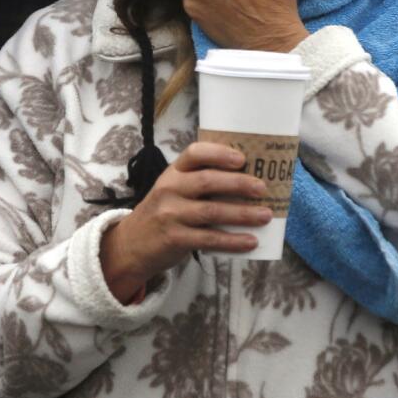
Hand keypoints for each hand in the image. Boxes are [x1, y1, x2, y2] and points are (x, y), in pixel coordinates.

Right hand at [98, 142, 272, 302]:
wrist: (131, 243)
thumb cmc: (163, 212)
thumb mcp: (173, 189)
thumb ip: (199, 182)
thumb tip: (249, 180)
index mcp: (173, 172)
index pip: (194, 153)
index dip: (219, 153)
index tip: (242, 159)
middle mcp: (169, 189)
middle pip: (208, 182)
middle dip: (239, 184)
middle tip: (263, 188)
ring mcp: (170, 214)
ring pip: (212, 211)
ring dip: (243, 213)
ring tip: (266, 215)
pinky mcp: (174, 239)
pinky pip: (209, 239)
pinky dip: (232, 241)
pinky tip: (251, 241)